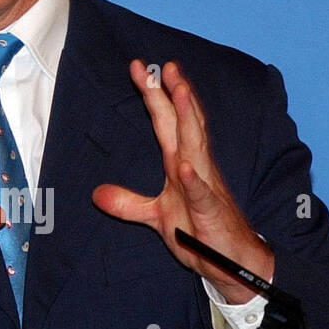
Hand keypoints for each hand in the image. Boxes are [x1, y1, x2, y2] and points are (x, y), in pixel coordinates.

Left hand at [92, 60, 273, 303]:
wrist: (231, 264)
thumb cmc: (199, 232)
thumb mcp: (155, 216)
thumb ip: (127, 203)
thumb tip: (96, 194)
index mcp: (179, 164)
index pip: (166, 122)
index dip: (154, 95)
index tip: (139, 68)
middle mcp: (194, 167)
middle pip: (183, 123)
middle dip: (174, 93)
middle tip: (165, 64)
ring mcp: (205, 187)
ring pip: (196, 146)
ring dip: (188, 118)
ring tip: (180, 91)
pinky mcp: (211, 212)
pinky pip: (201, 193)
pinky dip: (194, 179)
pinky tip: (185, 165)